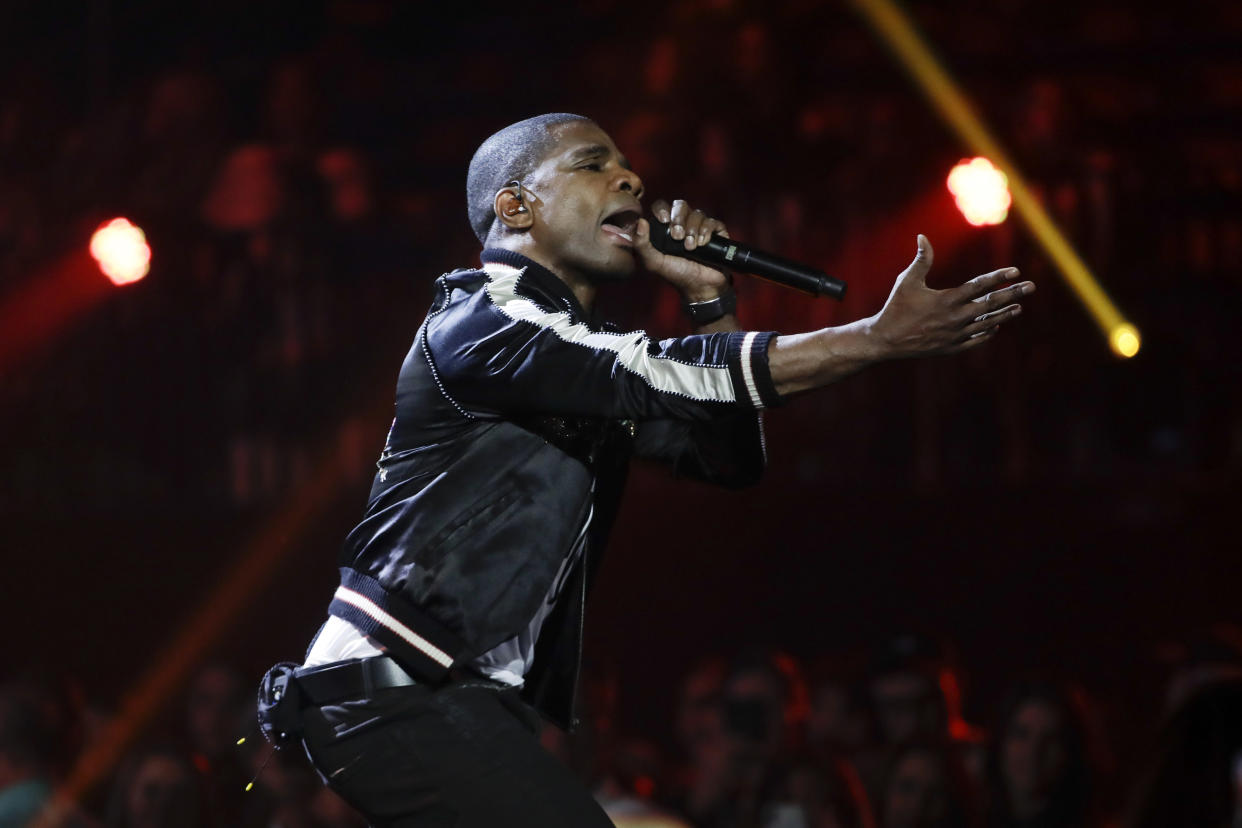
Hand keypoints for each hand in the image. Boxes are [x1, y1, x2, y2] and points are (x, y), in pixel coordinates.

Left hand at [634, 198, 730, 302]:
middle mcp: (683, 224)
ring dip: (692, 229)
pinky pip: (712, 221)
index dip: (662, 209)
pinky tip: (703, 243)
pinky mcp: (715, 232)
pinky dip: (706, 230)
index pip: (662, 206)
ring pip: (697, 213)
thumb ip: (642, 245)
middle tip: (678, 237)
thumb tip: (640, 221)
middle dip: (679, 219)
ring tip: (691, 247)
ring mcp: (699, 227)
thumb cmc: (676, 275)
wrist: (700, 286)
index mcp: (665, 228)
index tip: (664, 220)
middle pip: (680, 205)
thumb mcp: (653, 262)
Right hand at [867, 235, 1033, 358]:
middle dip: (1013, 294)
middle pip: (991, 304)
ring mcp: (955, 334)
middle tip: (1031, 286)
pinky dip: (987, 332)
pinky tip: (996, 326)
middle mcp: (955, 318)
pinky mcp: (951, 347)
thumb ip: (921, 260)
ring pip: (987, 323)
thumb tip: (923, 237)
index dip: (999, 277)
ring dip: (1004, 314)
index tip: (1015, 270)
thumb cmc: (895, 307)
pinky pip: (975, 339)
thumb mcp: (907, 281)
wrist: (885, 340)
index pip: (979, 286)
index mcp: (946, 300)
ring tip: (1019, 307)